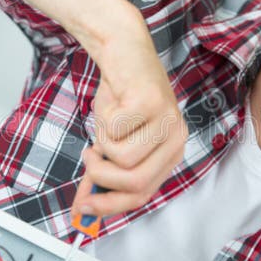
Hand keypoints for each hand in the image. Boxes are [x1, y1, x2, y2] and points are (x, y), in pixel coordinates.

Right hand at [72, 25, 187, 216]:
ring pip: (122, 158)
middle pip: (135, 182)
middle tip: (89, 157)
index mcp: (171, 153)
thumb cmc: (120, 97)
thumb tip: (84, 208)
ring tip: (104, 123)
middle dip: (101, 176)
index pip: (144, 195)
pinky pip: (114, 129)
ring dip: (101, 142)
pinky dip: (102, 117)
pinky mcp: (152, 102)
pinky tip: (111, 101)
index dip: (111, 205)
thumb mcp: (113, 141)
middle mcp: (176, 139)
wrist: (123, 51)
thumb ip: (103, 173)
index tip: (84, 209)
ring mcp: (167, 121)